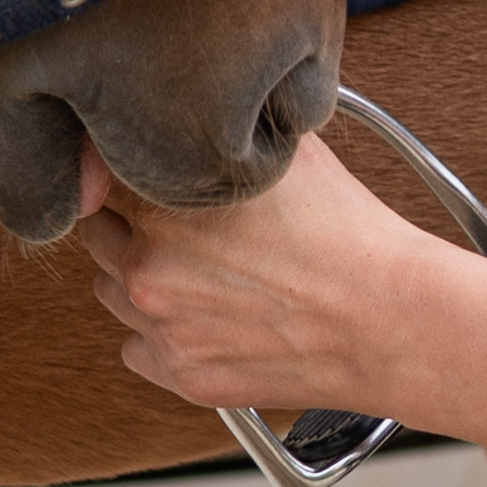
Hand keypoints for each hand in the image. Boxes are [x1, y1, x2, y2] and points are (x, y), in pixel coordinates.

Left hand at [73, 131, 444, 420]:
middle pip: (97, 231)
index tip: (147, 172)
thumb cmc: (349, 236)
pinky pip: (136, 347)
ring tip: (199, 270)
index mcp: (162, 201)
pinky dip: (160, 333)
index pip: (97, 169)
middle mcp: (149, 264)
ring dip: (140, 276)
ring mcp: (162, 325)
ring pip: (111, 291)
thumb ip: (223, 130)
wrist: (389, 319)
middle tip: (182, 222)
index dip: (124, 166)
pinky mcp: (182, 374)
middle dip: (129, 222)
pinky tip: (205, 314)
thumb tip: (196, 112)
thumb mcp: (285, 151)